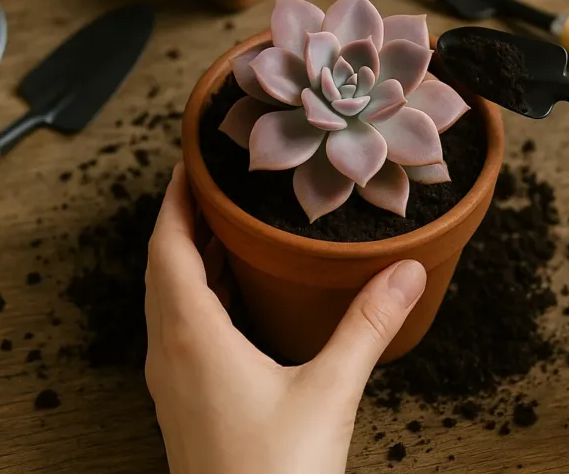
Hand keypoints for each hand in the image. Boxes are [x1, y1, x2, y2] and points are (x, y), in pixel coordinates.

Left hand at [145, 164, 426, 473]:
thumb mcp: (329, 392)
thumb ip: (367, 326)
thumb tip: (406, 271)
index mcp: (192, 336)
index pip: (168, 246)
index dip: (175, 200)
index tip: (189, 163)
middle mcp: (170, 354)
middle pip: (162, 268)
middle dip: (183, 222)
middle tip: (214, 187)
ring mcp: (172, 383)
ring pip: (167, 301)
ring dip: (189, 261)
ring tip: (226, 233)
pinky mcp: (185, 405)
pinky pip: (179, 332)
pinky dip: (199, 298)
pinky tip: (233, 302)